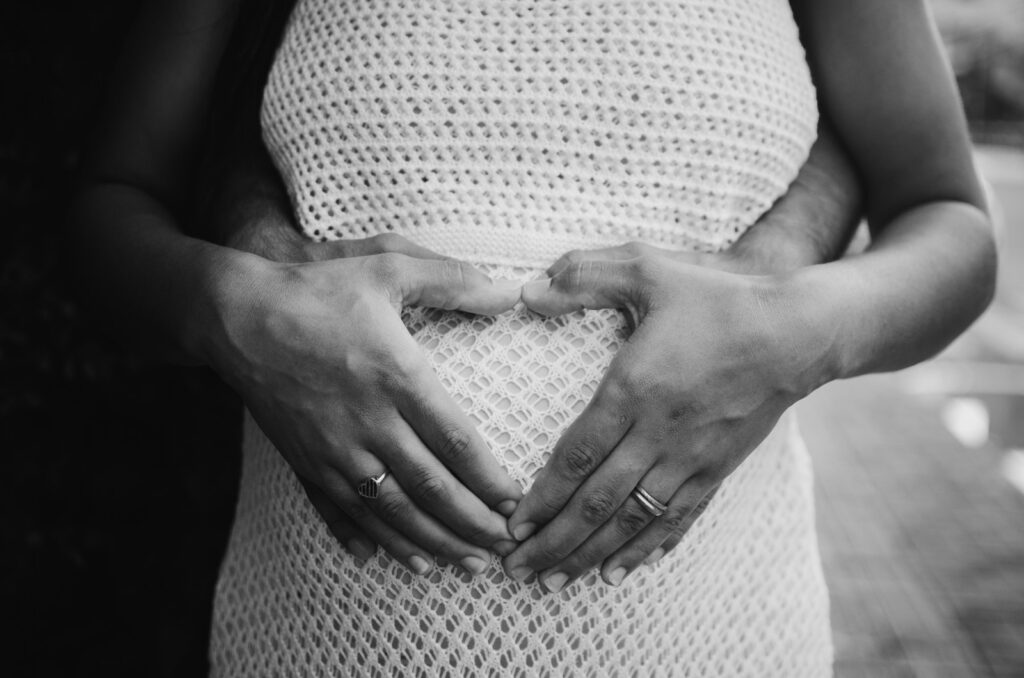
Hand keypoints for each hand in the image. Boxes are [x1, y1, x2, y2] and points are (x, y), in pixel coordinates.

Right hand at [207, 234, 523, 575]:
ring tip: (467, 565)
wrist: (236, 316)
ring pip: (392, 511)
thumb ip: (453, 280)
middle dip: (473, 525)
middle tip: (508, 549)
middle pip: (431, 488)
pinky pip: (341, 512)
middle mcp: (368, 423)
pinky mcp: (306, 462)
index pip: (456, 441)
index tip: (517, 504)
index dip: (490, 479)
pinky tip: (390, 560)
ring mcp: (334, 449)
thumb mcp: (387, 266)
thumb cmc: (316, 290)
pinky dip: (370, 539)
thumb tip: (512, 292)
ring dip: (433, 543)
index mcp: (396, 377)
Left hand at [501, 242, 825, 590]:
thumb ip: (584, 275)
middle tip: (516, 571)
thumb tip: (524, 291)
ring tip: (555, 584)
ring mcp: (690, 458)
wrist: (799, 331)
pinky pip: (677, 519)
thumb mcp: (648, 267)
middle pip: (597, 502)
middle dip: (553, 541)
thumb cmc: (720, 297)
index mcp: (634, 389)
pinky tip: (623, 571)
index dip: (542, 496)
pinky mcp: (716, 469)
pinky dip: (646, 549)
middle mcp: (659, 434)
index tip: (511, 524)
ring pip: (632, 521)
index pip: (576, 456)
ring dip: (590, 555)